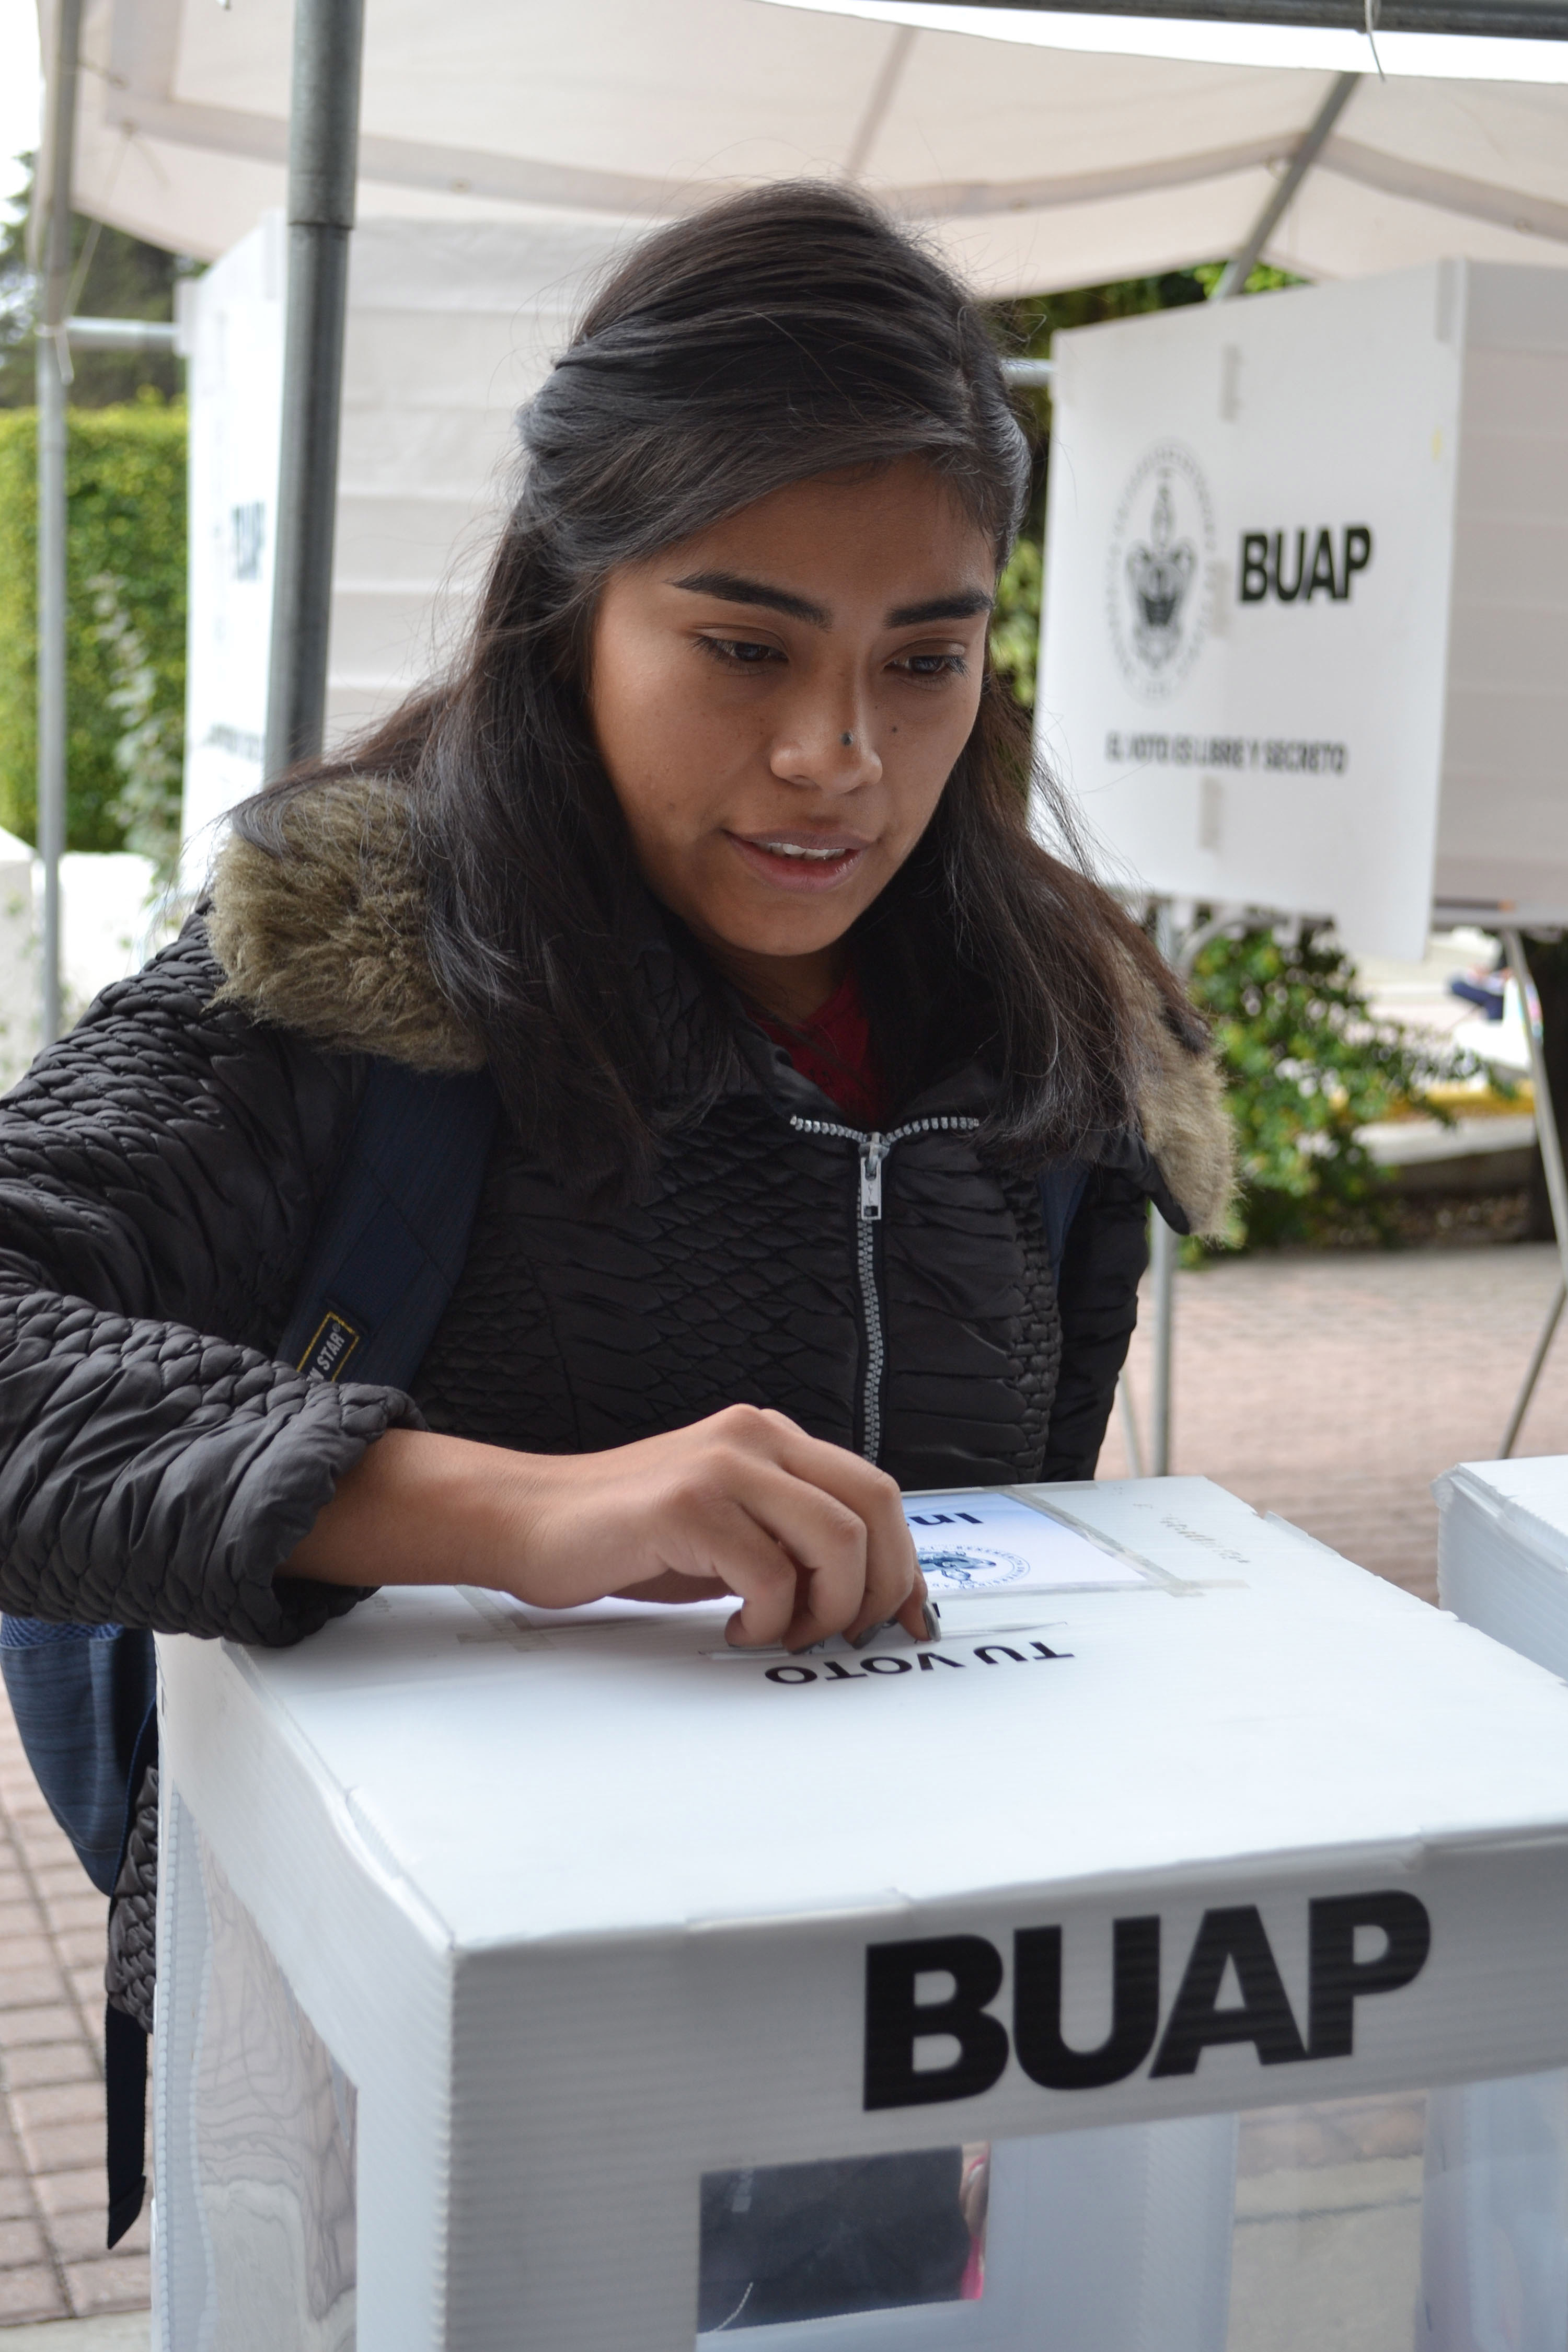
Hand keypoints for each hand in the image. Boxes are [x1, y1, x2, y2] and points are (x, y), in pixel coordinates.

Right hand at [511, 1405, 925, 1649]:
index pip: (874, 1492)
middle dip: (879, 1586)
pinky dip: (769, 1618)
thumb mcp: (729, 1528)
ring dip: (826, 1607)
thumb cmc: (626, 1535)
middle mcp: (754, 1437)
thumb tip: (866, 1592)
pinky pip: (770, 1573)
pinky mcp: (687, 1504)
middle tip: (847, 1631)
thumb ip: (791, 1541)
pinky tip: (736, 1626)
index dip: (903, 1562)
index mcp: (770, 1438)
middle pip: (873, 1506)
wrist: (528, 1521)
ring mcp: (722, 1465)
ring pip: (835, 1538)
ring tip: (784, 1631)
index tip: (907, 1615)